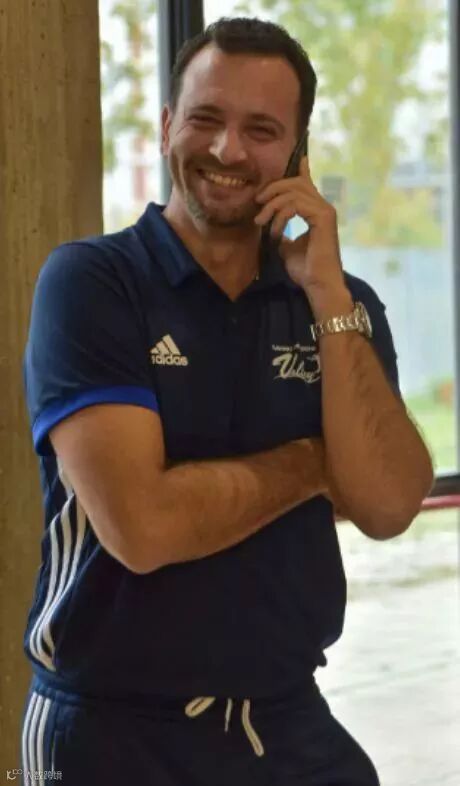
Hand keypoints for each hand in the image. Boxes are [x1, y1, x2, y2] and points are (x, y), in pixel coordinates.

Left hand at [254, 156, 346, 299]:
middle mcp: (323, 207)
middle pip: (296, 182)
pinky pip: (295, 205)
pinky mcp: (323, 217)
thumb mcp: (287, 247)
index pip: (306, 183)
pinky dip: (280, 216)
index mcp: (317, 211)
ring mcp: (325, 210)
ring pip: (293, 192)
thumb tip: (271, 228)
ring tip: (261, 222)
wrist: (318, 285)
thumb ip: (283, 232)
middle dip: (273, 189)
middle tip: (258, 203)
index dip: (300, 170)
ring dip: (272, 206)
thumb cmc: (306, 270)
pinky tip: (275, 230)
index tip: (296, 159)